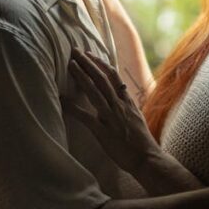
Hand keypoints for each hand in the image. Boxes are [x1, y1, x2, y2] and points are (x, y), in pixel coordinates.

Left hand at [62, 48, 159, 173]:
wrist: (147, 158)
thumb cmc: (142, 142)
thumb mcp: (136, 118)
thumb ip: (126, 106)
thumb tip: (119, 98)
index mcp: (127, 101)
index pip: (114, 76)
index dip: (101, 63)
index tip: (90, 54)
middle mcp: (119, 105)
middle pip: (102, 78)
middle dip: (88, 63)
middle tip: (75, 51)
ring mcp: (111, 117)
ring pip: (94, 91)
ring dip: (81, 76)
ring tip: (70, 64)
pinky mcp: (103, 131)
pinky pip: (85, 116)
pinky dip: (72, 107)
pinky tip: (61, 99)